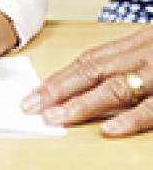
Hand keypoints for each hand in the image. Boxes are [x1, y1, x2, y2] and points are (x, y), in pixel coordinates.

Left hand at [21, 27, 152, 136]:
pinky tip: (107, 129)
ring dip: (82, 104)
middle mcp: (138, 58)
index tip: (35, 94)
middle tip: (32, 106)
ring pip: (114, 88)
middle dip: (58, 90)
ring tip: (56, 117)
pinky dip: (129, 119)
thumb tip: (93, 77)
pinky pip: (150, 108)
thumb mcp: (149, 45)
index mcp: (130, 46)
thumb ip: (125, 60)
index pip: (87, 62)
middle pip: (91, 72)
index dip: (59, 78)